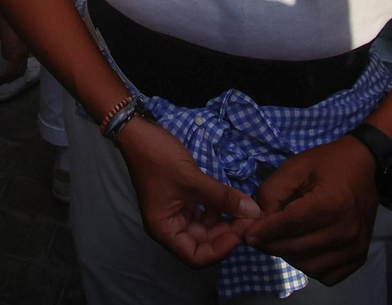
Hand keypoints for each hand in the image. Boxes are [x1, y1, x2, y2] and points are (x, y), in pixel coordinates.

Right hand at [114, 117, 260, 267]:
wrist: (138, 134)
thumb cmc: (158, 159)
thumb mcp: (192, 179)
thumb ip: (223, 198)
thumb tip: (253, 213)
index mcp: (164, 229)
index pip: (195, 257)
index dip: (220, 249)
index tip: (240, 231)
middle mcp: (169, 226)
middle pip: (202, 243)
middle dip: (226, 233)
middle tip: (250, 218)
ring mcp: (176, 213)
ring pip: (205, 228)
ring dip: (224, 221)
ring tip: (244, 209)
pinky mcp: (182, 200)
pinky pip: (203, 212)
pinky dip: (217, 209)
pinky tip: (230, 199)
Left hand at [244, 138, 379, 285]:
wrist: (365, 167)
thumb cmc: (328, 164)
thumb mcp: (295, 168)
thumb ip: (272, 193)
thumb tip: (257, 223)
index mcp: (331, 203)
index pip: (290, 225)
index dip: (264, 231)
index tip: (247, 234)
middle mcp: (346, 230)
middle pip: (296, 248)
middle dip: (271, 244)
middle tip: (259, 236)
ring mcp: (354, 247)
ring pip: (307, 265)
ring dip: (288, 256)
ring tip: (281, 239)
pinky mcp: (358, 257)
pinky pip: (325, 275)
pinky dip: (308, 266)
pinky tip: (303, 248)